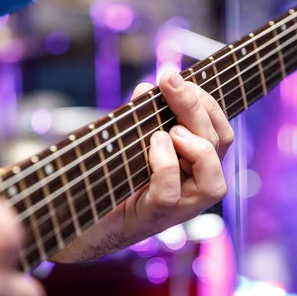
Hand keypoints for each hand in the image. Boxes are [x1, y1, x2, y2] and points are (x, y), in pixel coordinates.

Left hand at [121, 69, 233, 238]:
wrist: (75, 218)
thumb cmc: (106, 177)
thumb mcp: (129, 139)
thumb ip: (141, 117)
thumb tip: (147, 88)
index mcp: (194, 167)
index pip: (221, 134)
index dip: (207, 103)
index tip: (177, 76)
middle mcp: (193, 189)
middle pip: (218, 146)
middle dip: (196, 107)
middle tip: (169, 80)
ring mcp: (176, 209)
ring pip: (212, 182)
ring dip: (196, 145)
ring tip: (170, 128)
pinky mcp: (149, 218)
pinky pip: (169, 194)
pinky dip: (166, 165)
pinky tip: (155, 144)